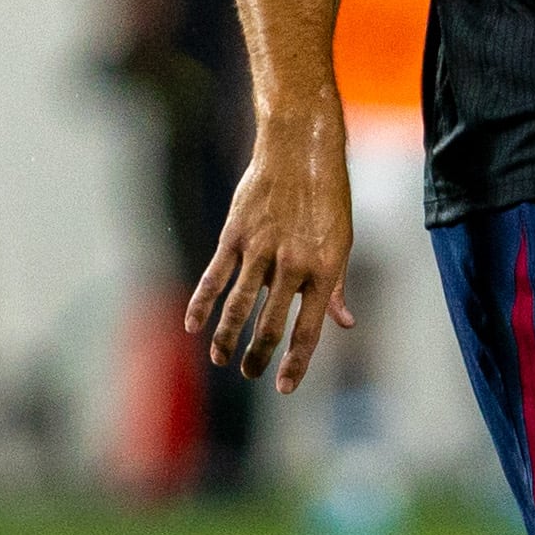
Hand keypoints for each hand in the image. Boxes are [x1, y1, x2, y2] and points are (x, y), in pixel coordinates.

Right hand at [184, 113, 356, 390]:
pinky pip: (215, 276)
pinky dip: (201, 303)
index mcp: (325, 269)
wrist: (300, 147)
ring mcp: (261, 249)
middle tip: (250, 374)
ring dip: (227, 338)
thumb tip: (342, 323)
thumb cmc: (326, 195)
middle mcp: (293, 263)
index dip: (295, 363)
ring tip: (221, 360)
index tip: (283, 387)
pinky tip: (192, 325)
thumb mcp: (342, 240)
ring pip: (238, 306)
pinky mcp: (236, 234)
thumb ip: (337, 285)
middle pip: (270, 324)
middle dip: (258, 356)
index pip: (309, 329)